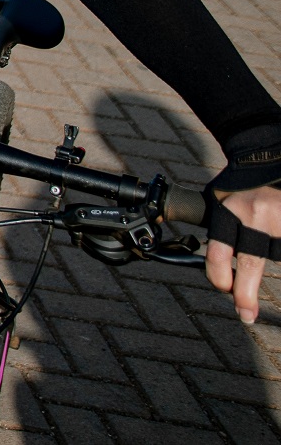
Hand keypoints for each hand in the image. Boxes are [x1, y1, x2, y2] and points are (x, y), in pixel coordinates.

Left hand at [208, 186, 280, 322]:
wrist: (266, 159)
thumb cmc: (239, 186)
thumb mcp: (218, 199)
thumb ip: (216, 229)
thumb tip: (200, 255)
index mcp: (229, 210)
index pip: (218, 250)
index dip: (218, 275)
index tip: (223, 290)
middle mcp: (254, 215)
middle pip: (249, 263)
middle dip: (245, 291)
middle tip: (246, 314)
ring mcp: (279, 219)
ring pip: (276, 255)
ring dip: (272, 253)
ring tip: (268, 232)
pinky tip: (277, 246)